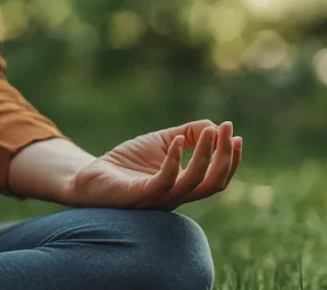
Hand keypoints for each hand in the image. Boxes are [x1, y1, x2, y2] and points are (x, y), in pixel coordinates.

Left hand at [68, 120, 242, 209]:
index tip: (236, 135)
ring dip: (204, 156)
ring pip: (193, 184)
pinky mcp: (139, 196)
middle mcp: (176, 197)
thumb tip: (214, 126)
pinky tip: (178, 141)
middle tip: (226, 130)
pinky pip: (163, 182)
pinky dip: (174, 161)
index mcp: (184, 187)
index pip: (217, 179)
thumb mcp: (162, 142)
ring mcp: (158, 199)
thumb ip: (188, 133)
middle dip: (225, 157)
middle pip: (213, 183)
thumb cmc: (127, 162)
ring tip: (208, 132)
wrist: (90, 175)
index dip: (231, 160)